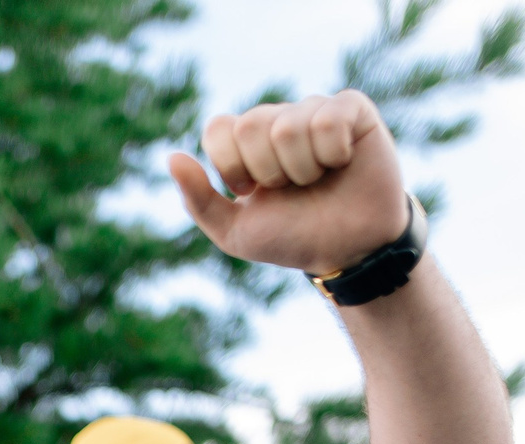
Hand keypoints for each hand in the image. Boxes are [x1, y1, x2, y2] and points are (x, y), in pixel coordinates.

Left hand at [167, 93, 409, 279]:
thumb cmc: (293, 238)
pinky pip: (328, 119)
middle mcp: (278, 120)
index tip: (251, 190)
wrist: (348, 251)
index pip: (219, 128)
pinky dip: (333, 153)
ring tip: (318, 180)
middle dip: (268, 172)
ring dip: (303, 169)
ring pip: (289, 126)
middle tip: (291, 188)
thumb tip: (172, 158)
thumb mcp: (236, 232)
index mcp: (246, 142)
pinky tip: (342, 162)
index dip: (232, 166)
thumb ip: (199, 200)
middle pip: (251, 126)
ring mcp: (314, 110)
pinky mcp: (352, 110)